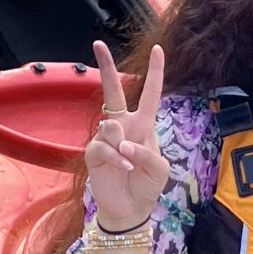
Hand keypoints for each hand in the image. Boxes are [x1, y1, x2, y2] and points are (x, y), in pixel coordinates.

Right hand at [85, 40, 167, 229]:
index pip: (149, 94)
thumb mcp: (159, 169)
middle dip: (106, 67)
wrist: (130, 209)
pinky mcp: (93, 153)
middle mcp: (123, 126)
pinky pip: (103, 146)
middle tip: (98, 44)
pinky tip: (124, 166)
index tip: (158, 50)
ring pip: (110, 124)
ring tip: (129, 163)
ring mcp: (107, 138)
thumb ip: (146, 151)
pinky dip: (115, 157)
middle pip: (113, 91)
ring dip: (122, 144)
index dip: (155, 73)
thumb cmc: (147, 186)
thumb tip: (123, 141)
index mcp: (144, 125)